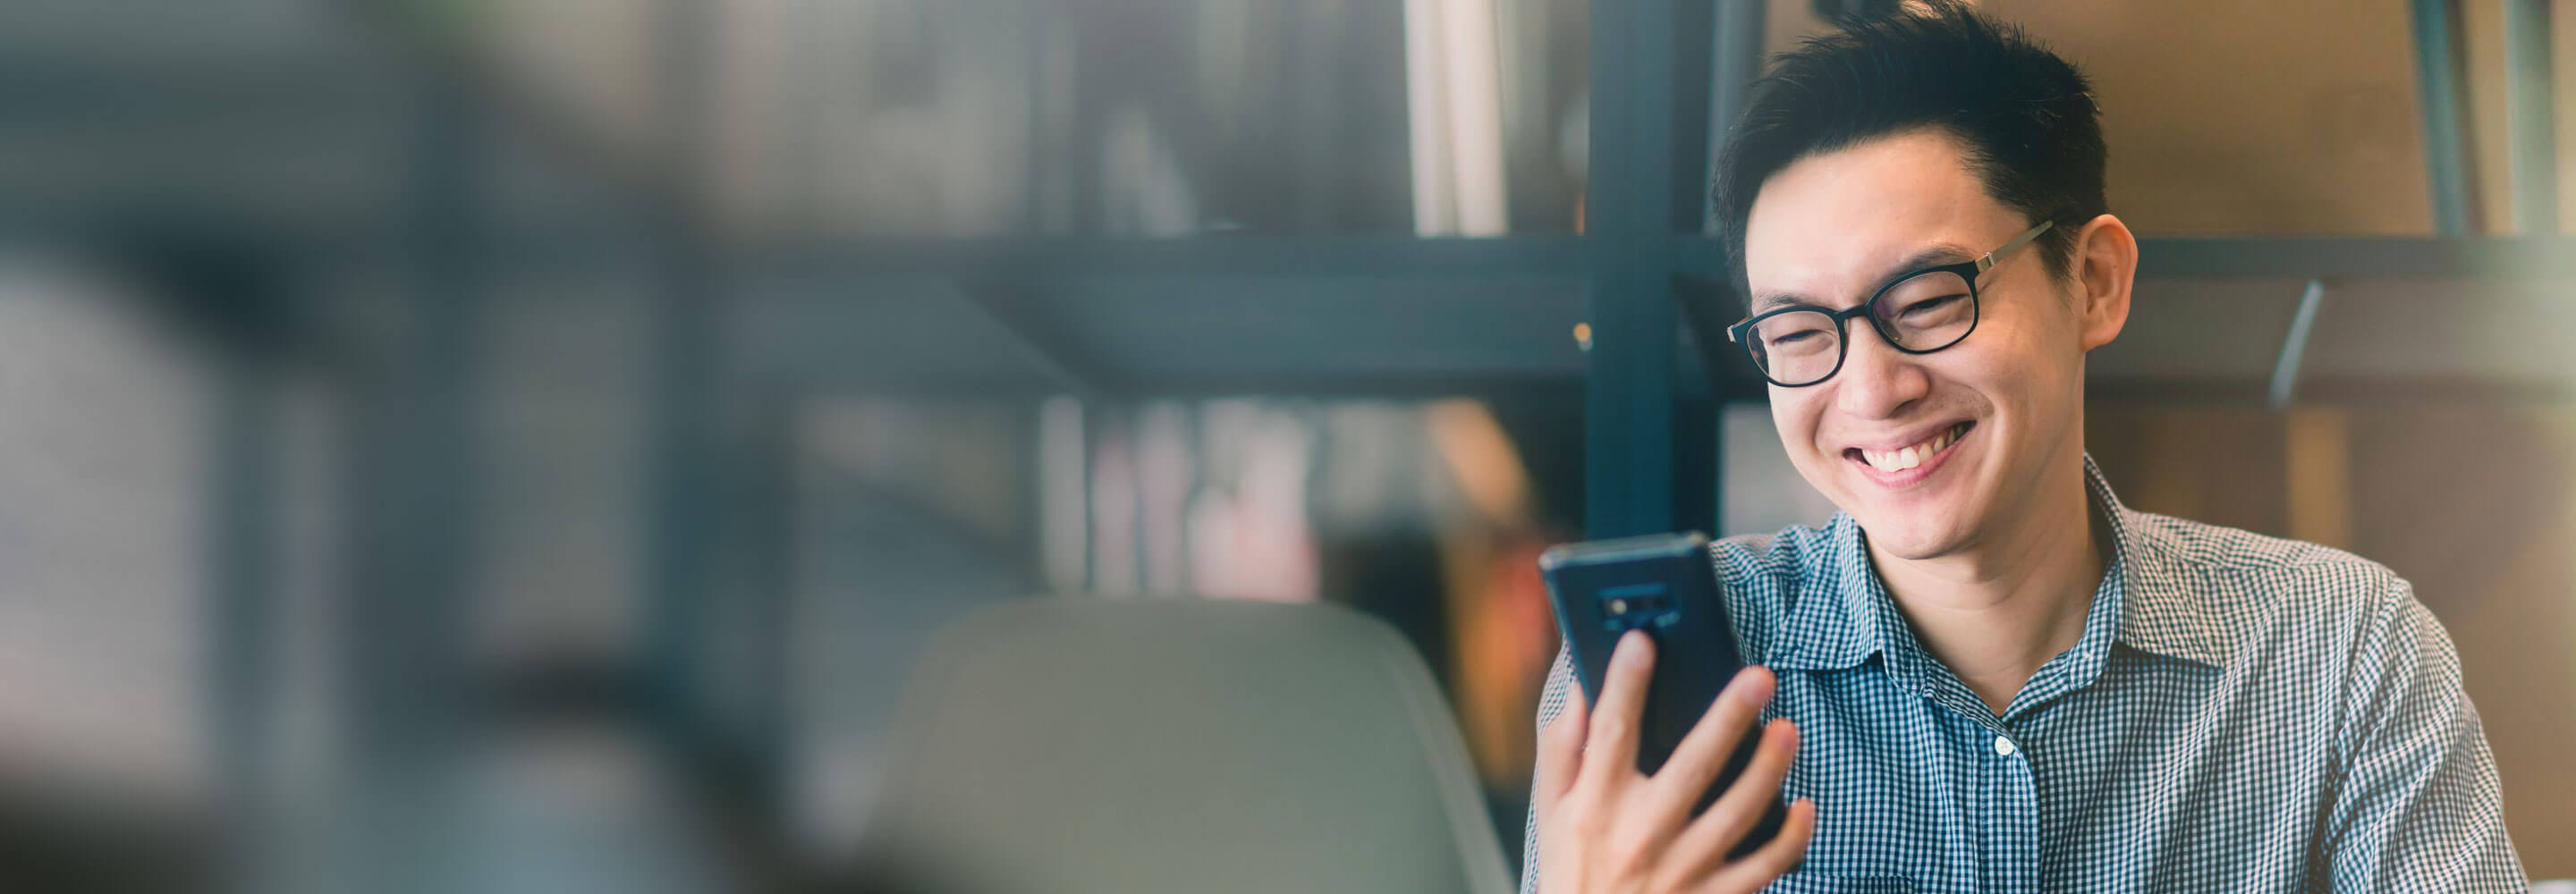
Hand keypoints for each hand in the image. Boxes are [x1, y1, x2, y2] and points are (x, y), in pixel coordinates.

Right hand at [1532, 630, 1814, 892]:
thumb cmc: (1572, 872)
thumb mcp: (1551, 811)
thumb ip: (1561, 747)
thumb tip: (1578, 688)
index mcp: (1596, 806)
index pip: (1612, 733)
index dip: (1625, 684)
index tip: (1641, 640)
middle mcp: (1641, 834)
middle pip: (1692, 766)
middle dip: (1728, 718)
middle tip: (1759, 677)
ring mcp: (1683, 869)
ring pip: (1738, 812)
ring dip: (1768, 768)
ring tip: (1788, 728)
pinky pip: (1764, 866)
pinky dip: (1791, 837)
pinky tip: (1804, 803)